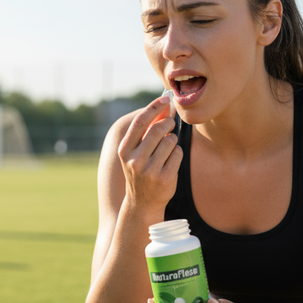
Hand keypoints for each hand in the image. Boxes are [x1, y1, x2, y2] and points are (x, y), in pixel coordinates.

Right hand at [116, 95, 180, 212]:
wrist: (142, 203)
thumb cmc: (141, 170)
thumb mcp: (137, 151)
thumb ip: (147, 130)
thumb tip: (163, 106)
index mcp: (124, 151)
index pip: (139, 122)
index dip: (153, 107)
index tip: (165, 99)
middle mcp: (135, 160)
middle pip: (158, 129)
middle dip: (168, 123)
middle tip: (171, 124)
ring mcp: (150, 170)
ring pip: (170, 141)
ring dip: (172, 140)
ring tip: (167, 148)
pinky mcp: (165, 178)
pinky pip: (177, 153)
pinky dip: (177, 153)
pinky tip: (170, 161)